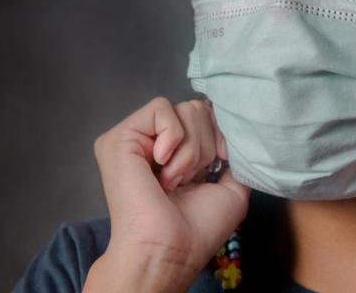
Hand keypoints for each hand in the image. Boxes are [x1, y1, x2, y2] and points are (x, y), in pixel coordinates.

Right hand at [84, 97, 249, 292]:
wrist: (171, 246)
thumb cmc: (198, 228)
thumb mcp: (230, 187)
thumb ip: (233, 157)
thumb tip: (236, 132)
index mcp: (176, 153)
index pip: (205, 116)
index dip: (220, 135)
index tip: (221, 162)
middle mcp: (154, 142)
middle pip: (197, 109)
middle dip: (205, 146)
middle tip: (189, 180)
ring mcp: (134, 138)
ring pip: (183, 109)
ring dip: (190, 150)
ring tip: (173, 180)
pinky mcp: (119, 137)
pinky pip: (160, 108)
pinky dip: (173, 137)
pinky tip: (160, 164)